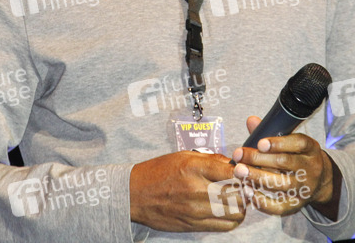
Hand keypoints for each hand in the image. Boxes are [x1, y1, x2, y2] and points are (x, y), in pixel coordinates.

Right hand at [130, 150, 245, 231]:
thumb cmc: (159, 171)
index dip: (245, 172)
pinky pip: (224, 226)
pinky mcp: (194, 225)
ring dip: (241, 205)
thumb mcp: (183, 156)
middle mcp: (196, 190)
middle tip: (247, 185)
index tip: (248, 171)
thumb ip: (210, 160)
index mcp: (193, 168)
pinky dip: (232, 219)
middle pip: (237, 195)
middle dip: (246, 190)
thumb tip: (232, 164)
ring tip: (238, 198)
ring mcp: (196, 211)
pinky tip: (229, 210)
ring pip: (235, 213)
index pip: (231, 172)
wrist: (136, 194)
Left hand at [231, 116, 335, 216]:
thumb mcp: (290, 140)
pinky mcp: (296, 205)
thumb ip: (269, 131)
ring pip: (279, 183)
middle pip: (284, 162)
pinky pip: (279, 206)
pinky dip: (262, 201)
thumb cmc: (296, 155)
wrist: (318, 180)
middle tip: (238, 154)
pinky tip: (248, 190)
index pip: (298, 143)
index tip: (260, 143)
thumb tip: (251, 120)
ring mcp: (304, 188)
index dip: (278, 143)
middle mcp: (310, 168)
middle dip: (258, 158)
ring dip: (256, 177)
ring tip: (239, 171)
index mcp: (310, 148)